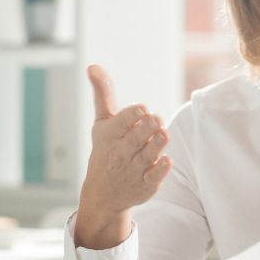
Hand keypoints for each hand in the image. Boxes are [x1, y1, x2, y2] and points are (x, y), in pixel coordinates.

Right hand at [74, 65, 171, 249]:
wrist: (102, 194)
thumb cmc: (105, 149)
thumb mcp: (102, 122)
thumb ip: (103, 94)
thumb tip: (93, 66)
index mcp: (110, 135)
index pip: (121, 122)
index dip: (133, 114)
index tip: (141, 108)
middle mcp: (121, 152)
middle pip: (136, 137)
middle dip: (147, 127)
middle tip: (156, 119)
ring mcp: (134, 169)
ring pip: (147, 155)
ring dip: (156, 144)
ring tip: (163, 133)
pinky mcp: (146, 184)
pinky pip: (154, 176)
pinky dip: (160, 169)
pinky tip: (167, 160)